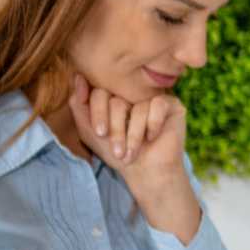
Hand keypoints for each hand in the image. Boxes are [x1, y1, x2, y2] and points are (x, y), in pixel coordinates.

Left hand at [70, 73, 200, 239]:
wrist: (145, 172)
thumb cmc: (117, 153)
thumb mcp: (90, 132)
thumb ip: (78, 105)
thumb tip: (78, 77)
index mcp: (112, 96)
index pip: (100, 92)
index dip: (98, 113)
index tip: (100, 133)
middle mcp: (132, 93)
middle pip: (118, 99)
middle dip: (116, 128)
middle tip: (117, 150)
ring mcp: (151, 97)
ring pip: (138, 105)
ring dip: (134, 134)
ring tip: (132, 152)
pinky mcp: (171, 104)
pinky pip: (158, 105)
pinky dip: (153, 124)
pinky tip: (153, 137)